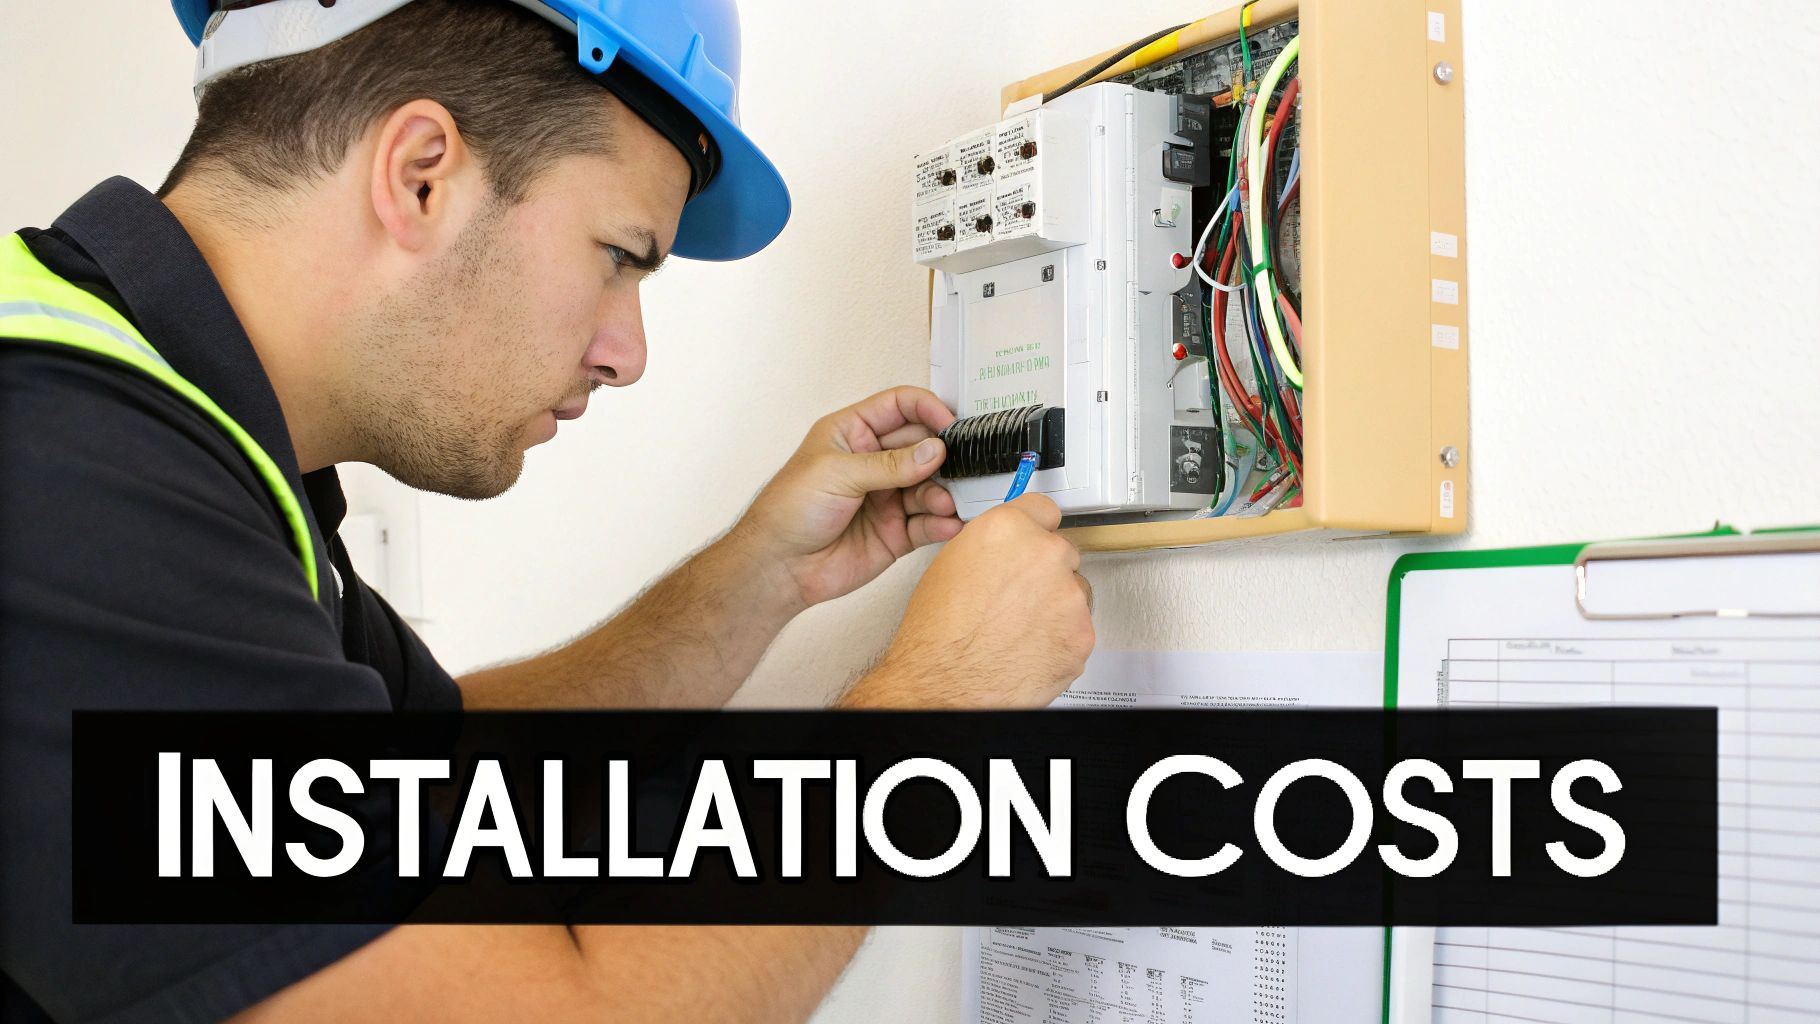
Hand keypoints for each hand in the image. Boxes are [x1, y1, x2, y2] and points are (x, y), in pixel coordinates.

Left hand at [732, 386, 961, 608]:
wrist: (778, 567)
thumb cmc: (789, 510)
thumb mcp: (837, 474)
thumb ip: (890, 464)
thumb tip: (934, 450)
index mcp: (853, 434)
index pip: (899, 407)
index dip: (927, 409)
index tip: (950, 424)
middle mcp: (874, 463)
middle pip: (923, 447)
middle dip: (944, 456)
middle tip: (962, 465)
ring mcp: (887, 498)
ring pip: (930, 487)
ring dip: (944, 493)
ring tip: (945, 502)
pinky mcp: (895, 533)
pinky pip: (928, 523)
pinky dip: (942, 523)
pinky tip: (948, 523)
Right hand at [843, 494, 1094, 708]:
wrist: (942, 688)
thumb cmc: (937, 636)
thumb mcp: (951, 566)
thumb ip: (992, 547)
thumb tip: (1007, 549)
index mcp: (1007, 529)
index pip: (1043, 510)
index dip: (1034, 530)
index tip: (1035, 540)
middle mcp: (1044, 554)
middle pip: (1061, 552)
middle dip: (1044, 573)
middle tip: (1016, 599)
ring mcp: (1069, 596)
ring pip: (1074, 593)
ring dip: (1054, 607)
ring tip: (1017, 631)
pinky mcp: (1082, 635)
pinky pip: (1078, 629)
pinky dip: (1060, 640)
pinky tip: (1028, 649)